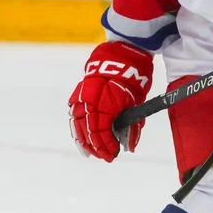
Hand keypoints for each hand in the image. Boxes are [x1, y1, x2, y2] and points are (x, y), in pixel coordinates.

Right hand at [68, 41, 153, 161]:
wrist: (123, 55)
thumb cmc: (134, 79)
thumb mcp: (137, 104)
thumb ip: (132, 126)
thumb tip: (129, 147)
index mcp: (105, 104)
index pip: (101, 132)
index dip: (107, 146)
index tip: (114, 154)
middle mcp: (89, 102)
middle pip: (88, 132)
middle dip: (97, 147)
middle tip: (106, 156)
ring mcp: (81, 98)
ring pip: (78, 125)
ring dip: (84, 141)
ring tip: (91, 152)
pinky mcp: (78, 94)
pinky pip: (75, 115)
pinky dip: (77, 128)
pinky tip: (81, 137)